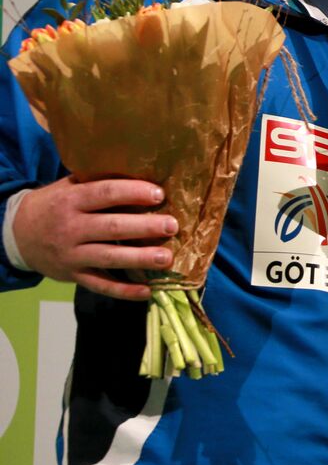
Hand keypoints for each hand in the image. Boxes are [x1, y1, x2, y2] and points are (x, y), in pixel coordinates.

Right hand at [12, 176, 176, 299]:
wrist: (18, 234)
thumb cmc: (56, 204)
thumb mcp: (70, 187)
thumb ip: (99, 183)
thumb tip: (144, 173)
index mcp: (71, 200)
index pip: (105, 194)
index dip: (133, 193)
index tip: (159, 195)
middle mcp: (71, 228)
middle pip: (112, 228)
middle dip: (144, 227)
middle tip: (172, 226)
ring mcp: (71, 255)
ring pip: (109, 258)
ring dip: (139, 259)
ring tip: (167, 258)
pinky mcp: (73, 276)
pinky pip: (100, 285)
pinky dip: (124, 291)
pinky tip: (147, 291)